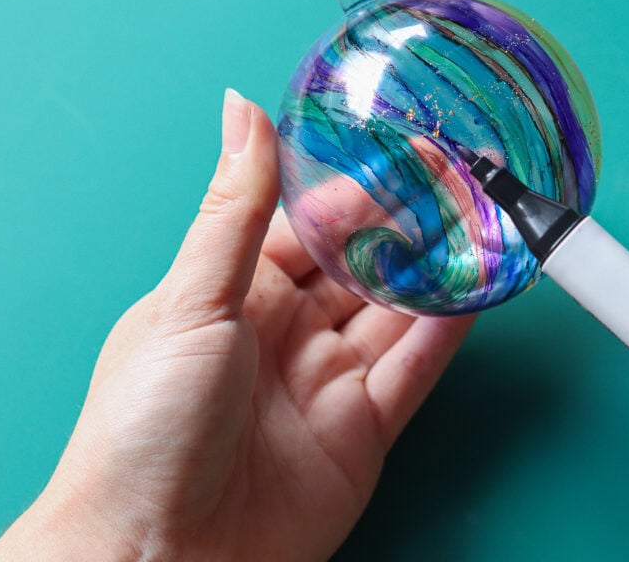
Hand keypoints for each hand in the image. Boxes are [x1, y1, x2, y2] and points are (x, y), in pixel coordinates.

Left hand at [0, 89, 474, 561]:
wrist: (156, 557)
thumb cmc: (144, 428)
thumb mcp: (190, 301)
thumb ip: (233, 210)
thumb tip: (239, 110)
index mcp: (234, 293)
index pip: (310, 224)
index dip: (359, 187)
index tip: (407, 147)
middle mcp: (284, 332)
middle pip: (361, 264)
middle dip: (409, 223)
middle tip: (463, 177)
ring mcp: (325, 382)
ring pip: (396, 311)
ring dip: (438, 269)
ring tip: (485, 219)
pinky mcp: (360, 434)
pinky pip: (414, 371)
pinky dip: (447, 332)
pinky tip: (477, 291)